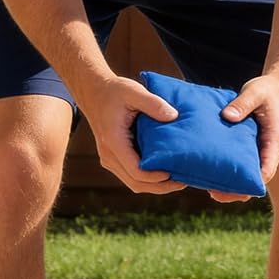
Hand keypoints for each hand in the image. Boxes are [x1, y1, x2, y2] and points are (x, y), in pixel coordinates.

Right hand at [79, 72, 184, 194]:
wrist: (94, 92)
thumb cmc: (115, 91)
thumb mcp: (134, 91)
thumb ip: (153, 103)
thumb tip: (174, 116)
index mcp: (114, 141)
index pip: (136, 170)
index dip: (156, 176)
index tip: (175, 172)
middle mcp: (109, 155)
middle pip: (136, 183)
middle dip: (161, 186)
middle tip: (184, 181)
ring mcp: (110, 159)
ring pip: (134, 183)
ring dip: (156, 186)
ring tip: (179, 180)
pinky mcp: (114, 158)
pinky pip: (132, 176)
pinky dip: (149, 179)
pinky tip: (166, 172)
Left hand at [211, 71, 278, 200]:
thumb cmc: (267, 90)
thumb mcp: (254, 92)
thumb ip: (242, 104)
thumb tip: (227, 116)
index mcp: (275, 139)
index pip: (268, 168)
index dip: (253, 182)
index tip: (236, 191)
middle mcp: (274, 150)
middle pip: (259, 178)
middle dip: (239, 189)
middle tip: (215, 194)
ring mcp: (268, 151)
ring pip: (254, 174)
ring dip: (236, 184)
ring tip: (211, 189)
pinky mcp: (260, 148)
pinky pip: (250, 165)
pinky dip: (236, 172)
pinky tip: (217, 174)